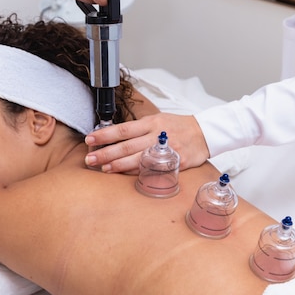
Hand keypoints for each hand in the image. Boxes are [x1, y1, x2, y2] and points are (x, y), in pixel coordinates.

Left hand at [84, 113, 209, 173]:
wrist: (204, 134)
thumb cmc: (178, 127)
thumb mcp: (158, 120)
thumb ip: (138, 129)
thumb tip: (114, 136)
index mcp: (151, 123)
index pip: (123, 129)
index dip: (105, 135)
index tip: (90, 139)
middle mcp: (156, 136)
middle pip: (126, 146)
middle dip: (106, 153)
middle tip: (90, 159)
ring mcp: (164, 150)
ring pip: (136, 159)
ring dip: (117, 165)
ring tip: (103, 168)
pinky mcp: (172, 163)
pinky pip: (150, 169)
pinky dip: (135, 172)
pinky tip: (122, 174)